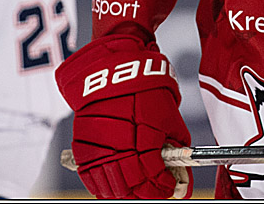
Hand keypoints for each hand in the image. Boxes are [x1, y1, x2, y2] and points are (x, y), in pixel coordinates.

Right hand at [55, 34, 191, 198]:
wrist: (113, 72)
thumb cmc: (145, 91)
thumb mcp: (170, 118)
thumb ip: (176, 149)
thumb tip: (181, 176)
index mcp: (146, 139)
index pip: (156, 179)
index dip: (165, 186)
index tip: (169, 186)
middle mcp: (121, 146)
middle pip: (134, 187)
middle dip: (148, 191)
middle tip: (155, 188)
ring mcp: (100, 148)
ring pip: (112, 188)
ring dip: (126, 191)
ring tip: (135, 186)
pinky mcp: (83, 147)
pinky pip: (90, 178)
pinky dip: (103, 186)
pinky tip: (114, 182)